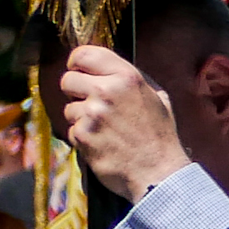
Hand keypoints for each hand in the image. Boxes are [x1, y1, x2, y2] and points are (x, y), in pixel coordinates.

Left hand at [51, 42, 187, 192]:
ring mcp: (93, 114)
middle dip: (76, 92)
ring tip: (105, 131)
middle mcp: (107, 91)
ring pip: (69, 108)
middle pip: (68, 80)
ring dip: (81, 119)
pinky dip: (84, 138)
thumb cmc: (160, 136)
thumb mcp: (158, 98)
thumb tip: (107, 68)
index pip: (84, 54)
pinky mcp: (82, 135)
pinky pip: (72, 130)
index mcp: (127, 78)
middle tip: (92, 105)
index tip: (79, 71)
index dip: (77, 63)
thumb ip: (132, 79)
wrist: (159, 173)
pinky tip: (103, 144)